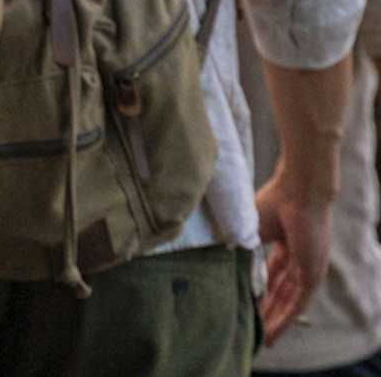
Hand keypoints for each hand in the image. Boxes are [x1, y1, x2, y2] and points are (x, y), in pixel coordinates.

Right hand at [256, 171, 333, 343]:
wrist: (299, 191)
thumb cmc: (275, 200)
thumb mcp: (251, 227)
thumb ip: (240, 244)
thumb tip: (216, 256)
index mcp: (284, 243)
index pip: (271, 272)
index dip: (259, 288)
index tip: (244, 301)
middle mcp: (298, 258)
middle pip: (280, 291)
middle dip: (267, 310)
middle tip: (253, 327)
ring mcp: (307, 268)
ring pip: (289, 302)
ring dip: (275, 320)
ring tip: (261, 338)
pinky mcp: (312, 275)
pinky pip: (297, 304)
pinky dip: (285, 319)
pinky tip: (272, 332)